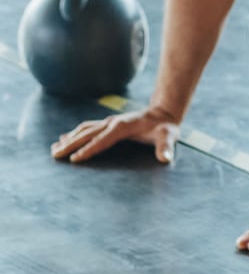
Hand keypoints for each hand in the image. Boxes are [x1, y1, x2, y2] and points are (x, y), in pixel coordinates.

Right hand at [51, 107, 179, 165]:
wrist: (162, 114)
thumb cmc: (165, 128)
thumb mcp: (168, 136)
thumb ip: (166, 147)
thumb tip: (166, 158)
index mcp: (123, 127)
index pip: (103, 140)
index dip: (89, 149)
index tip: (75, 159)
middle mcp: (112, 122)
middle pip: (88, 134)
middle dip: (71, 144)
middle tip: (55, 155)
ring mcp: (109, 122)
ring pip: (84, 130)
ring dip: (69, 139)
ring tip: (54, 148)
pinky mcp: (108, 123)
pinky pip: (88, 128)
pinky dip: (75, 134)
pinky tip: (64, 138)